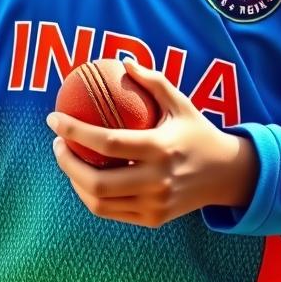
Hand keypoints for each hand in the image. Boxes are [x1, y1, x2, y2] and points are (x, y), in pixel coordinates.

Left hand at [46, 58, 258, 228]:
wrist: (226, 175)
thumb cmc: (197, 131)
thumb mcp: (181, 102)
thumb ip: (153, 80)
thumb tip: (123, 61)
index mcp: (161, 149)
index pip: (107, 142)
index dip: (74, 130)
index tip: (54, 118)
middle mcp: (157, 181)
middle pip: (97, 182)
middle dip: (67, 162)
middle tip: (57, 143)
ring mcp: (154, 205)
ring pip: (99, 202)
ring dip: (74, 181)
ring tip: (66, 158)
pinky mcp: (153, 220)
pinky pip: (111, 211)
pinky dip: (91, 195)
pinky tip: (83, 176)